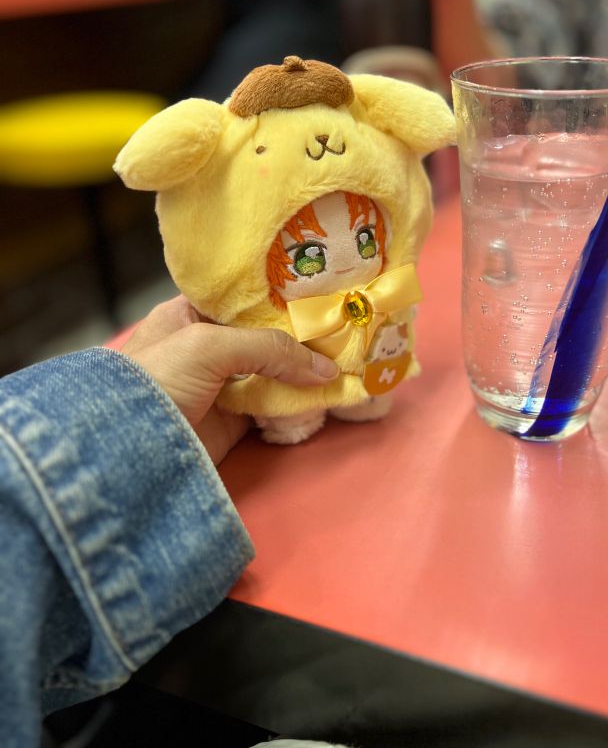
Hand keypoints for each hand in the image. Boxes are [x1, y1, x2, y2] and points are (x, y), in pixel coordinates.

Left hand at [121, 296, 338, 463]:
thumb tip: (325, 369)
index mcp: (189, 314)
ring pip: (272, 375)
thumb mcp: (210, 346)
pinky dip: (295, 406)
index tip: (319, 297)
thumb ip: (270, 348)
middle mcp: (205, 347)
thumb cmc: (157, 378)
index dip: (280, 300)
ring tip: (343, 367)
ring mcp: (219, 387)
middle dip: (300, 341)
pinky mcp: (229, 423)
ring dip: (303, 375)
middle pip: (264, 340)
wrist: (124, 449)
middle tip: (342, 336)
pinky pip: (271, 409)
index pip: (243, 300)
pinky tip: (323, 398)